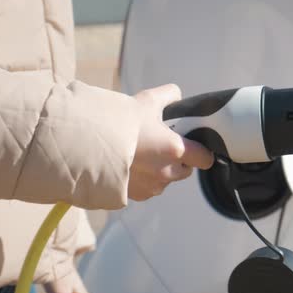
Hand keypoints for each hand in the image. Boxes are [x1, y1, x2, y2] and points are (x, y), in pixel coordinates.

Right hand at [128, 84, 213, 200]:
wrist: (88, 145)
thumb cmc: (120, 122)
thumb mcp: (147, 100)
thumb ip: (169, 96)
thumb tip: (177, 96)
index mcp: (175, 150)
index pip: (205, 158)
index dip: (202, 152)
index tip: (195, 146)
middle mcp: (167, 172)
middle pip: (186, 170)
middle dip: (179, 160)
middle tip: (161, 145)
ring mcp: (152, 186)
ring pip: (166, 180)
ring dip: (160, 171)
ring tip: (142, 155)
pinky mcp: (137, 196)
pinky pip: (148, 188)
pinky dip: (143, 180)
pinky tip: (130, 166)